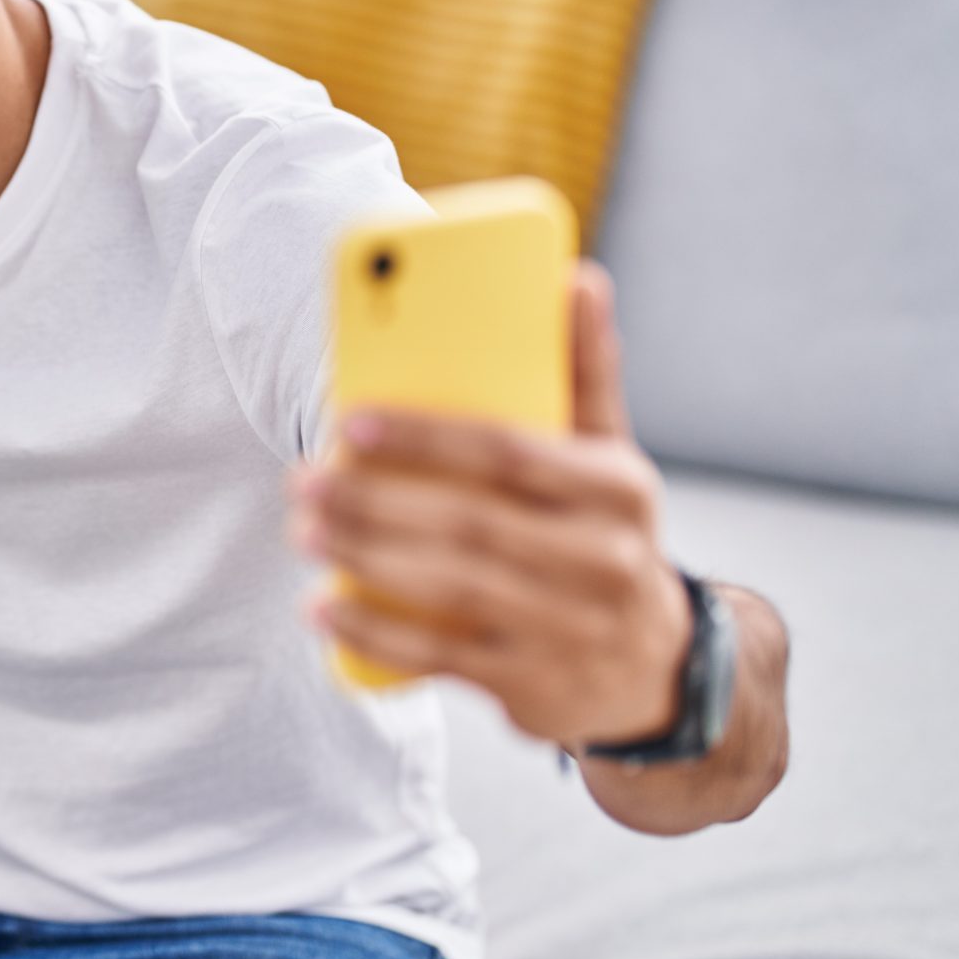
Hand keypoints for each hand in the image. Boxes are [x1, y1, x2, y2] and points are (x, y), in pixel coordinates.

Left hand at [285, 260, 689, 750]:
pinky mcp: (531, 683)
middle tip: (302, 480)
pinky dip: (374, 630)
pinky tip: (321, 605)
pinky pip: (440, 654)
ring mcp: (567, 627)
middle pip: (468, 523)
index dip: (426, 437)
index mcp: (616, 487)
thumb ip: (585, 372)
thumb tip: (578, 275)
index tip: (349, 420)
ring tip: (303, 530)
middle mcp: (602, 559)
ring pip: (449, 587)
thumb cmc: (607, 535)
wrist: (656, 668)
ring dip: (363, 557)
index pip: (508, 452)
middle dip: (373, 501)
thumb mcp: (610, 457)